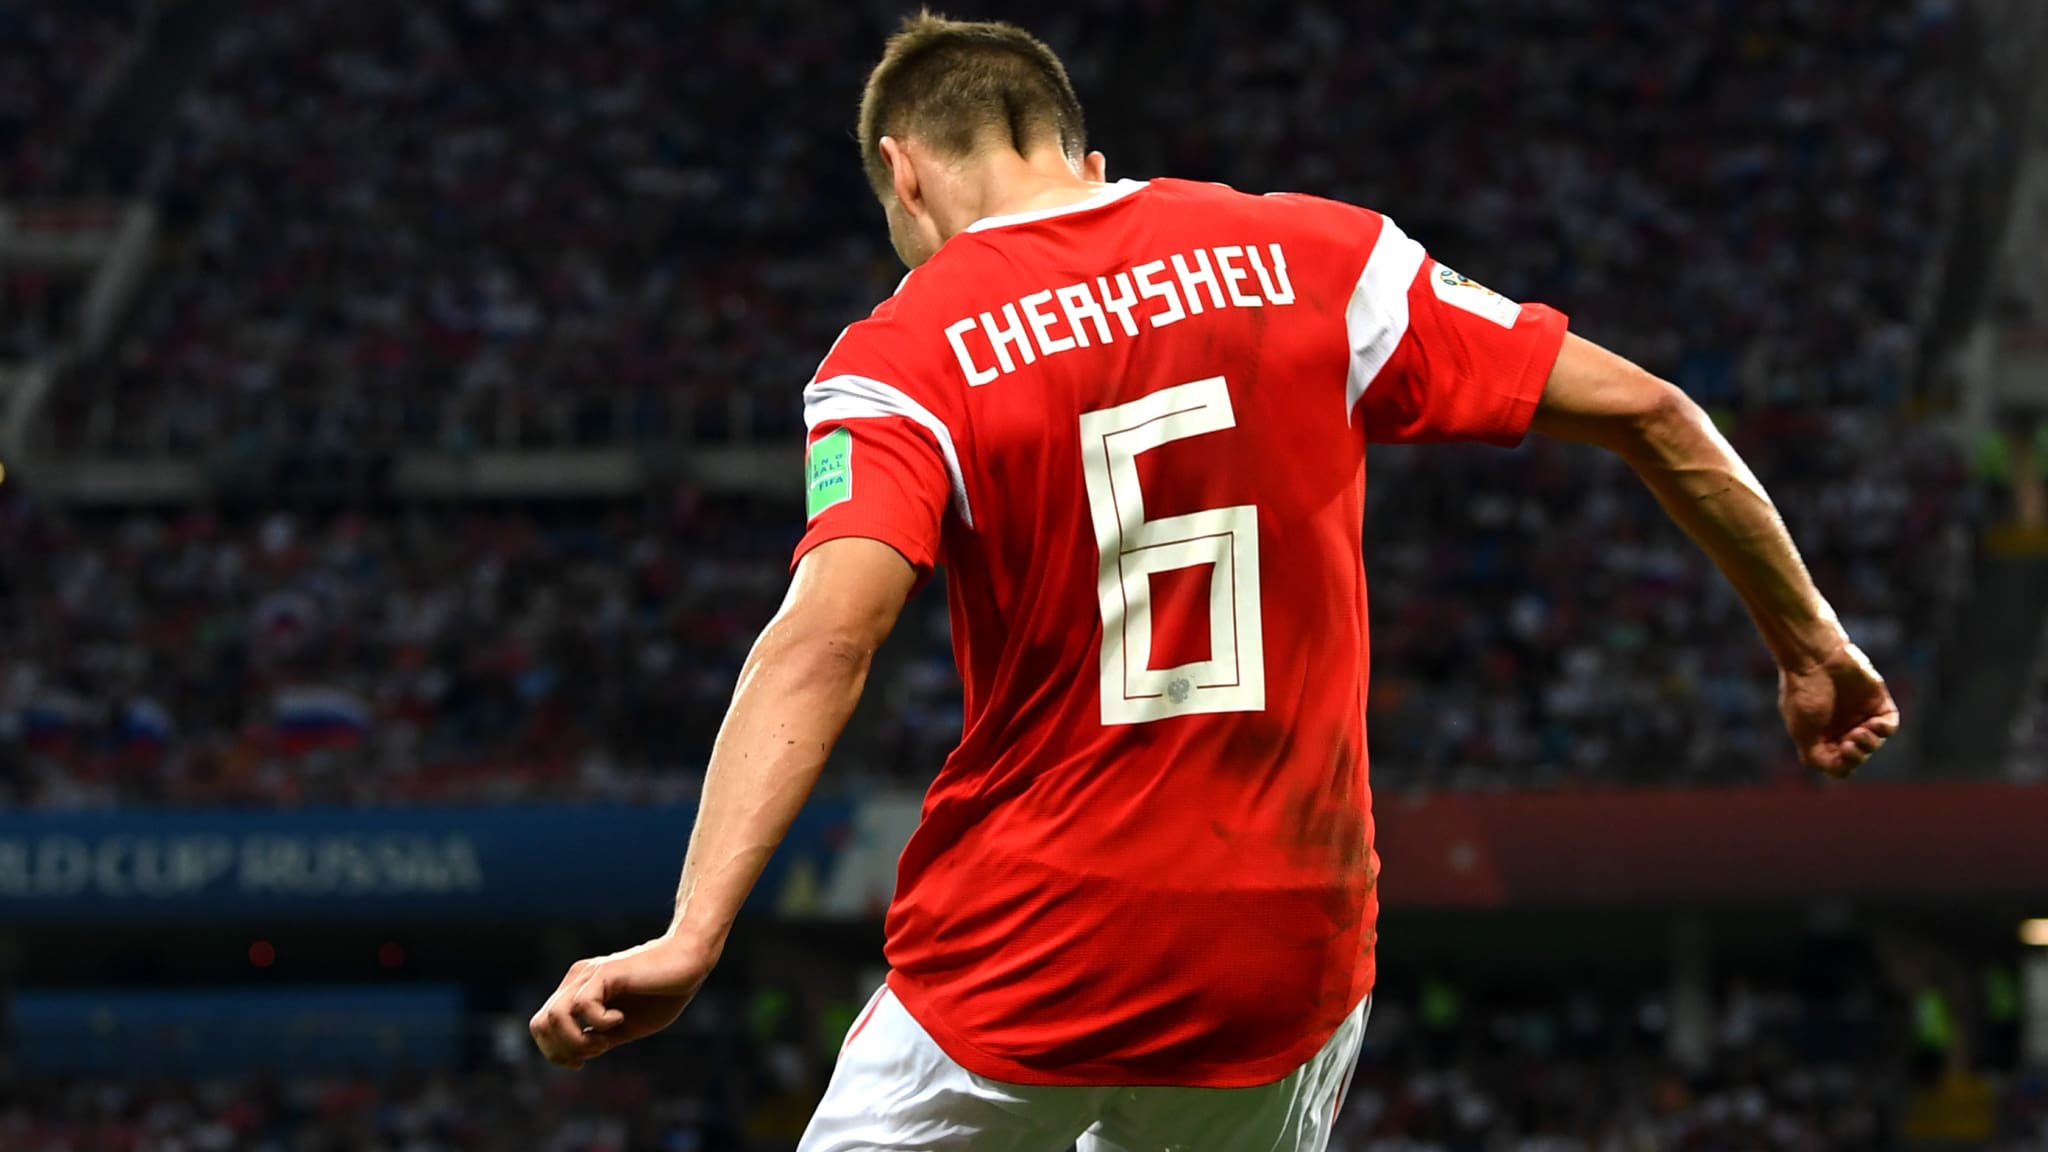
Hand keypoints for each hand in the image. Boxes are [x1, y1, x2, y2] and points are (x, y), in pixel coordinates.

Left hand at [529, 935, 715, 1068]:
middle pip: (540, 1023)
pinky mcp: (606, 973)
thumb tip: (578, 1054)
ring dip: (576, 1040)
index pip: (541, 1025)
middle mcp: (577, 980)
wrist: (689, 962)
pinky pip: (583, 1005)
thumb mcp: (624, 1026)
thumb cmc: (663, 993)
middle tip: (596, 1051)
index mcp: (577, 991)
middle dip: (561, 1050)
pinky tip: (621, 1020)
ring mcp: (589, 975)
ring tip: (605, 1040)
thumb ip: (600, 1036)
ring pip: (554, 1016)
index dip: (554, 1051)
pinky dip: (600, 1022)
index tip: (583, 1061)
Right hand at [1778, 641, 1899, 778]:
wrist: (1816, 659)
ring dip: (1869, 745)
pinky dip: (1884, 730)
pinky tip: (1873, 725)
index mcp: (1822, 737)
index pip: (1838, 765)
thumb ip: (1815, 757)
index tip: (1838, 756)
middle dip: (1855, 756)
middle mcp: (1841, 728)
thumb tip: (1834, 770)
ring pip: (1874, 744)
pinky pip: (1889, 726)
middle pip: (1857, 757)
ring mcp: (1860, 716)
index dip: (1841, 766)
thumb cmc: (1804, 694)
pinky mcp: (1878, 703)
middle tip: (1849, 743)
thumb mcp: (1802, 732)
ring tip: (1860, 732)